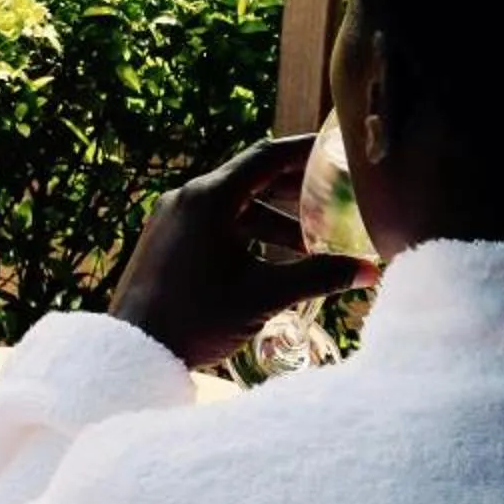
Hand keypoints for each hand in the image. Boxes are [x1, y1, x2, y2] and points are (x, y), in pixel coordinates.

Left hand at [108, 136, 376, 371]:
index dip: (303, 152)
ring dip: (271, 218)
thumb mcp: (265, 295)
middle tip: (332, 196)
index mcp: (209, 198)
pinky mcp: (165, 239)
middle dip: (293, 190)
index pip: (266, 157)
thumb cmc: (197, 318)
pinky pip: (213, 221)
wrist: (134, 350)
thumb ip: (319, 277)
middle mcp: (187, 197)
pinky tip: (269, 259)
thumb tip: (369, 271)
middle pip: (250, 179)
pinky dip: (244, 232)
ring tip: (308, 241)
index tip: (334, 152)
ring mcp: (172, 217)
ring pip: (232, 205)